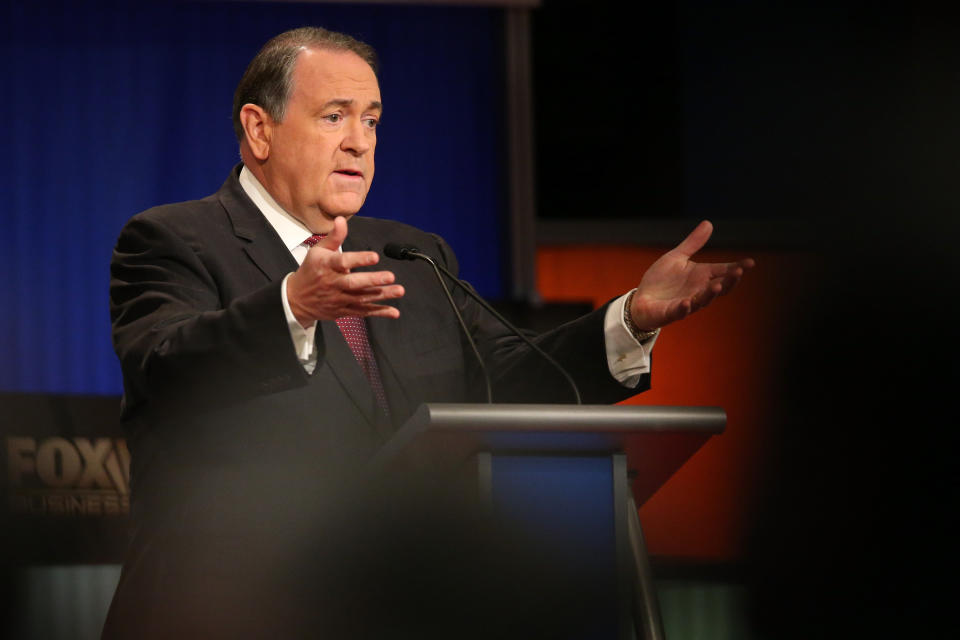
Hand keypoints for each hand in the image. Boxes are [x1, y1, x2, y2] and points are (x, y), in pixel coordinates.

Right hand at [286, 217, 404, 326]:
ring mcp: (339, 298)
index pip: (343, 261)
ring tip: (399, 290)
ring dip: (382, 295)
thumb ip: (334, 236)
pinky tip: (394, 312)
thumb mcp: (318, 250)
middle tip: (390, 276)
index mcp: (326, 266)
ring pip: (362, 298)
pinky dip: (379, 312)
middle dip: (372, 280)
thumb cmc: (311, 270)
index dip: (359, 259)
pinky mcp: (344, 311)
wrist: (297, 299)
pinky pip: (363, 312)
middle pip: (354, 283)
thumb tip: (341, 219)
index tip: (375, 256)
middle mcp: (333, 283)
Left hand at [630, 220, 753, 329]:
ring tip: (718, 286)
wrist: (642, 299)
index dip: (737, 267)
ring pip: (703, 300)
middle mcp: (698, 290)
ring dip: (710, 294)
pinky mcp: (672, 312)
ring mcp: (687, 302)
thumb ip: (693, 243)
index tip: (751, 262)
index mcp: (702, 276)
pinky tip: (687, 303)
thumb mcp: (677, 257)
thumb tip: (709, 223)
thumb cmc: (661, 280)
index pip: (724, 271)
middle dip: (729, 281)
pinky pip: (680, 311)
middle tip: (738, 272)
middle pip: (719, 287)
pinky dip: (684, 308)